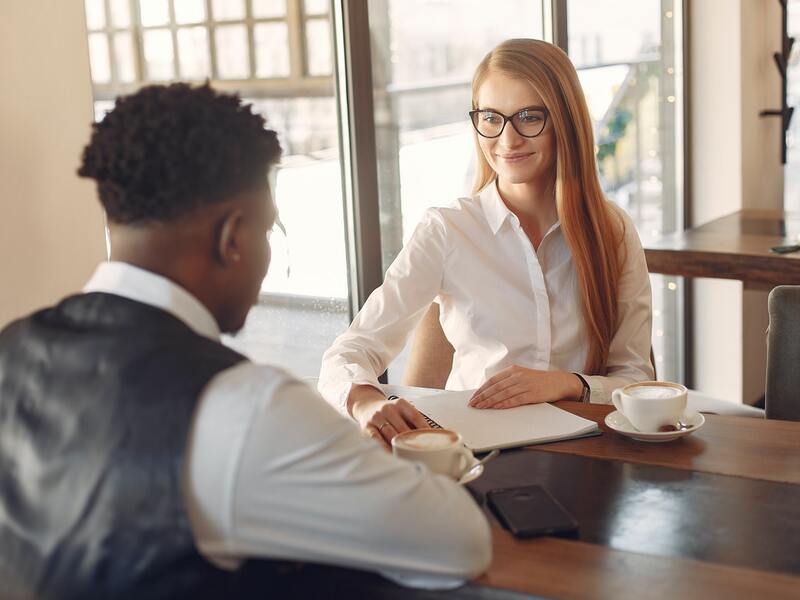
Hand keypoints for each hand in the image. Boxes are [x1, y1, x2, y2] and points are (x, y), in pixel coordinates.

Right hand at [350, 389, 428, 449]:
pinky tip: (392, 455)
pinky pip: (377, 439)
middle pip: (403, 428)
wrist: (366, 406)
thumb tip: (433, 436)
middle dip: (413, 442)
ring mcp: (377, 417)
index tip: (432, 440)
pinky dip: (385, 448)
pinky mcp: (367, 427)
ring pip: (391, 435)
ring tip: (409, 458)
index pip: (415, 416)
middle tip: (422, 453)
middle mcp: (388, 408)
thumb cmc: (389, 412)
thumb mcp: (401, 410)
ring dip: (400, 447)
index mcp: (400, 403)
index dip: (424, 429)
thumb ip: (414, 421)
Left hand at [468, 366, 582, 409]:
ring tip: (481, 408)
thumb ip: (508, 381)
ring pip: (503, 394)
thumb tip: (491, 391)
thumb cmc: (539, 380)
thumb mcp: (522, 375)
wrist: (559, 382)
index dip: (481, 389)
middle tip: (473, 404)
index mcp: (513, 370)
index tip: (473, 397)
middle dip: (482, 397)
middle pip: (495, 387)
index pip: (493, 380)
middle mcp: (518, 376)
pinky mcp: (532, 394)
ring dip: (490, 402)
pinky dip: (504, 404)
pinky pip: (515, 400)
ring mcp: (525, 385)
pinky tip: (496, 408)